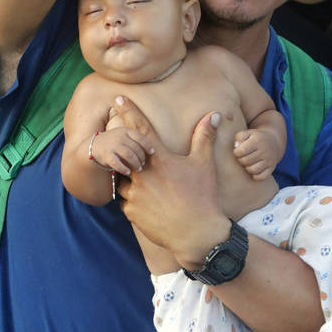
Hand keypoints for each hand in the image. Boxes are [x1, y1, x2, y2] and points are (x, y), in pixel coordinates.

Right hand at [89, 128, 151, 175]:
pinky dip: (124, 169)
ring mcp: (113, 146)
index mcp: (125, 131)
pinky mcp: (106, 155)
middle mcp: (120, 137)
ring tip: (138, 169)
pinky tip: (128, 172)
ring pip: (129, 155)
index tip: (152, 152)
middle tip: (143, 164)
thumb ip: (134, 139)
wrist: (94, 145)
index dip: (147, 145)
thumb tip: (151, 148)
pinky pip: (117, 163)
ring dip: (135, 163)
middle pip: (136, 148)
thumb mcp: (123, 134)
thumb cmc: (114, 141)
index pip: (140, 137)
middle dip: (141, 157)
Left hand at [115, 96, 230, 267]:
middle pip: (125, 155)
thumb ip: (204, 137)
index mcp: (160, 159)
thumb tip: (214, 114)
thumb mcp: (204, 164)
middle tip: (136, 159)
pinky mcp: (131, 213)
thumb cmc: (203, 196)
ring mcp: (135, 195)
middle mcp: (143, 175)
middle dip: (126, 153)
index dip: (129, 111)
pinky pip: (125, 201)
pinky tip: (149, 204)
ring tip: (147, 187)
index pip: (141, 129)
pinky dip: (133, 200)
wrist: (198, 234)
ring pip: (122, 180)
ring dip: (129, 178)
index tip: (118, 97)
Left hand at [233, 129, 277, 180]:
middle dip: (240, 160)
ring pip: (252, 170)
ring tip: (247, 163)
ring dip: (247, 168)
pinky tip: (253, 169)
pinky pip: (261, 177)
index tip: (238, 151)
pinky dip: (255, 175)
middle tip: (242, 157)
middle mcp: (264, 150)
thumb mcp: (247, 133)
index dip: (236, 152)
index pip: (241, 151)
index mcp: (257, 140)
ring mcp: (269, 160)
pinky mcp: (271, 168)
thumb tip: (236, 147)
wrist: (273, 142)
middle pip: (245, 161)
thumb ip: (239, 137)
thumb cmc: (255, 138)